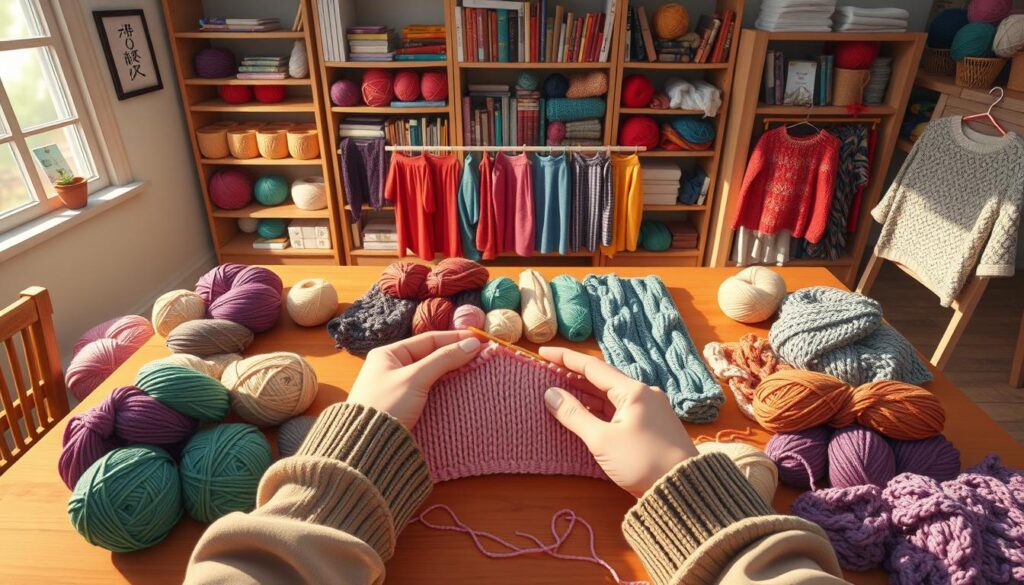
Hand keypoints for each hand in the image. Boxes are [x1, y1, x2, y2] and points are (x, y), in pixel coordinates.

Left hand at [347, 331, 482, 428]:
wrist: (368, 447)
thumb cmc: (387, 406)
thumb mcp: (415, 378)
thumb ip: (444, 359)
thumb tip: (472, 344)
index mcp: (388, 354)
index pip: (428, 340)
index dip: (455, 339)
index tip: (479, 339)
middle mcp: (391, 367)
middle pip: (430, 355)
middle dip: (456, 354)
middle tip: (482, 353)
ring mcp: (397, 386)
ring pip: (431, 372)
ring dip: (452, 370)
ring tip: (475, 368)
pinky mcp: (403, 404)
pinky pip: (428, 388)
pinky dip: (444, 385)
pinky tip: (459, 386)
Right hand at [540, 346, 698, 497]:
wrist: (683, 489)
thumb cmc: (642, 462)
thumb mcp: (602, 440)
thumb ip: (574, 415)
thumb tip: (551, 394)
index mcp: (633, 391)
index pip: (593, 367)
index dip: (566, 359)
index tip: (543, 352)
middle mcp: (644, 394)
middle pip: (603, 379)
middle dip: (574, 376)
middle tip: (547, 373)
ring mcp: (650, 409)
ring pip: (611, 395)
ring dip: (586, 393)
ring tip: (560, 391)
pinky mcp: (651, 425)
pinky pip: (619, 409)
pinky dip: (599, 408)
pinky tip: (585, 412)